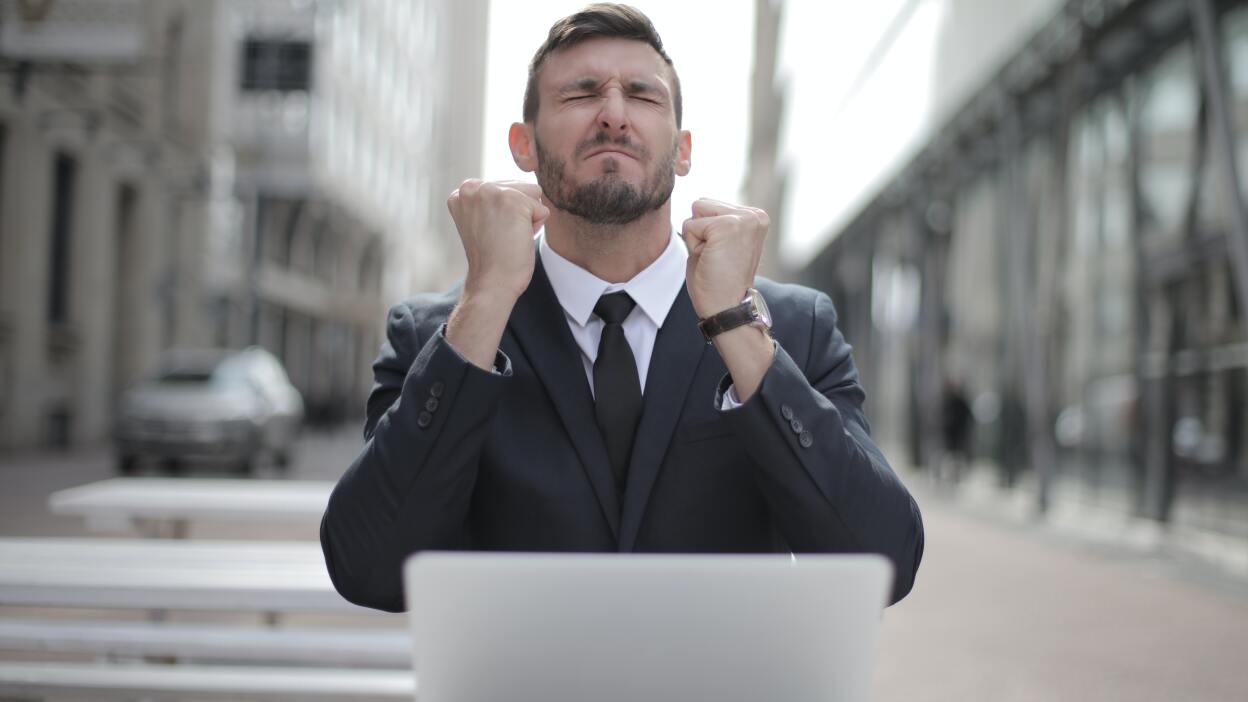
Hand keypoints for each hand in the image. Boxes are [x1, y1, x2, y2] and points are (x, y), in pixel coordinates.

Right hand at [447, 179, 549, 302]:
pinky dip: (536, 227)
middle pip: (520, 187)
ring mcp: (491, 192)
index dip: (505, 213)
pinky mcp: (513, 201)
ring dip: (528, 218)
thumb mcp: (482, 220)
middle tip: (500, 236)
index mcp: (462, 192)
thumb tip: (530, 187)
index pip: (504, 187)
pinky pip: (543, 209)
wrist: (491, 282)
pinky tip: (516, 240)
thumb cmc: (492, 258)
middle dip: (518, 213)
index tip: (490, 232)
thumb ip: (492, 200)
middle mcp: (472, 187)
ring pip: (533, 194)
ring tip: (508, 236)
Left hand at [681, 198, 768, 318]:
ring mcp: (743, 218)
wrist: (727, 308)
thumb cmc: (719, 281)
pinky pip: (689, 226)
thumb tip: (696, 202)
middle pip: (701, 204)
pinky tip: (711, 261)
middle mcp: (754, 214)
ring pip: (695, 211)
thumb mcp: (721, 243)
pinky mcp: (726, 226)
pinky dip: (693, 246)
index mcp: (755, 217)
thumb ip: (714, 221)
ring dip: (697, 238)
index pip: (710, 206)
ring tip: (714, 258)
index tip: (723, 256)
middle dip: (700, 232)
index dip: (706, 233)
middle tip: (716, 258)